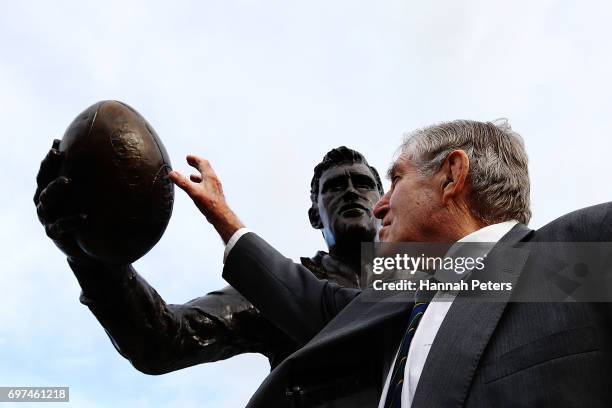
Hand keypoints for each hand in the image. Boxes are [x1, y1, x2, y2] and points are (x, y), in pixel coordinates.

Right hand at [34, 139, 90, 261]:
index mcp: (51, 190)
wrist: (88, 249)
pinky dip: (70, 220)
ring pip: (46, 200)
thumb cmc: (91, 216)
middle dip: (48, 166)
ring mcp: (48, 217)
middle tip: (58, 154)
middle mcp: (46, 202)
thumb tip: (117, 158)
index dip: (50, 158)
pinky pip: (60, 226)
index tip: (57, 143)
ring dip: (55, 188)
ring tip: (68, 180)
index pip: (47, 171)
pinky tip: (84, 217)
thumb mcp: (93, 198)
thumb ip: (98, 181)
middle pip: (42, 181)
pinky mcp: (54, 233)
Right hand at [169, 155, 243, 242]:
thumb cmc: (210, 204)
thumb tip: (172, 173)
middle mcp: (214, 180)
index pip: (203, 163)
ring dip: (198, 174)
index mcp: (210, 177)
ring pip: (206, 177)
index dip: (195, 159)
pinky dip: (200, 183)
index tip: (188, 157)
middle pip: (205, 168)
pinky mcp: (214, 195)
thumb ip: (182, 182)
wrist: (220, 216)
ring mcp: (214, 188)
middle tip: (189, 161)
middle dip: (196, 164)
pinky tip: (196, 189)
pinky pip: (206, 185)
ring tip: (191, 175)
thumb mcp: (193, 192)